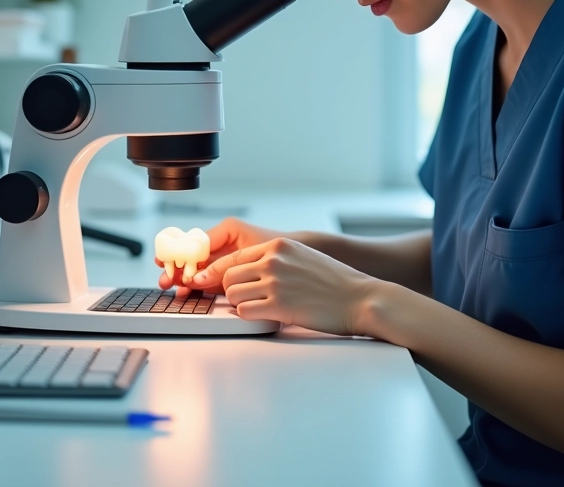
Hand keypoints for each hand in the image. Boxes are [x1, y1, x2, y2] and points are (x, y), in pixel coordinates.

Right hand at [155, 217, 281, 296]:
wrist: (298, 258)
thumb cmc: (278, 247)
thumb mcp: (248, 252)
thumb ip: (222, 264)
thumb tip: (196, 277)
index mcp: (227, 231)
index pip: (195, 242)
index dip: (179, 253)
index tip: (166, 262)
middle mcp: (224, 243)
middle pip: (193, 256)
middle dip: (177, 268)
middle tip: (166, 280)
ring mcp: (227, 259)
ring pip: (198, 269)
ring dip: (184, 278)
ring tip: (174, 288)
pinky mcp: (231, 272)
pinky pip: (209, 277)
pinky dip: (198, 285)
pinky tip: (188, 291)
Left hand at [189, 237, 376, 335]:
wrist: (360, 298)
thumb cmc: (335, 282)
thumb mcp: (302, 257)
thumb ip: (275, 259)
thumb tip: (247, 271)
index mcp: (278, 246)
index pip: (233, 257)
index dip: (216, 271)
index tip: (203, 280)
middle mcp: (273, 260)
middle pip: (228, 276)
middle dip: (230, 290)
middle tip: (242, 299)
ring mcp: (275, 282)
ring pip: (232, 294)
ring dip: (240, 303)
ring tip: (259, 307)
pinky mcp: (279, 305)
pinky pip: (244, 312)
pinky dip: (249, 316)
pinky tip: (265, 315)